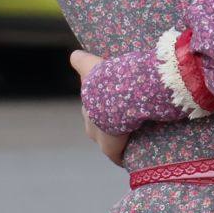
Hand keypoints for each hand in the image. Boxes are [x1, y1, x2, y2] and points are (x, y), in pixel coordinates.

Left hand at [70, 51, 127, 165]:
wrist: (116, 100)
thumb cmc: (104, 82)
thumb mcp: (91, 66)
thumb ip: (81, 60)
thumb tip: (74, 55)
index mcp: (87, 109)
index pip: (93, 111)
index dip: (104, 109)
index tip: (115, 105)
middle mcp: (90, 127)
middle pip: (101, 128)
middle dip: (111, 126)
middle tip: (130, 118)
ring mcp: (101, 141)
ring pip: (111, 142)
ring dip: (121, 140)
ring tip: (139, 133)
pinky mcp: (112, 152)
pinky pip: (119, 156)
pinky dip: (126, 155)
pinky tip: (137, 151)